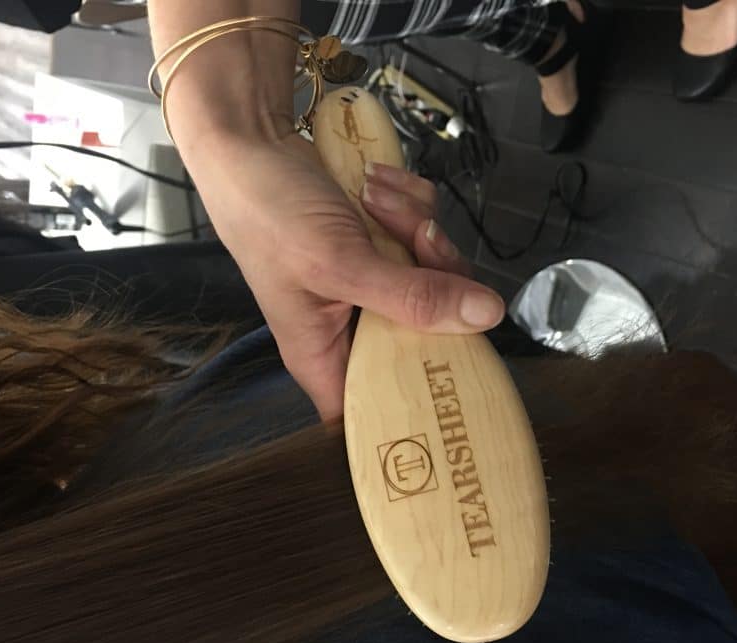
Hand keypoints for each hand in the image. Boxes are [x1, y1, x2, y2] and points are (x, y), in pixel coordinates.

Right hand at [193, 131, 503, 420]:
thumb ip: (411, 296)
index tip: (464, 373)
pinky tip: (375, 184)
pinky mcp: (383, 242)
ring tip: (374, 200)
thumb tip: (485, 317)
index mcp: (326, 354)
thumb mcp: (338, 263)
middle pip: (428, 333)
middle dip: (432, 279)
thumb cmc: (267, 214)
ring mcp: (371, 281)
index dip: (418, 402)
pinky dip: (409, 203)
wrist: (251, 140)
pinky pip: (424, 232)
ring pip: (434, 275)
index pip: (379, 408)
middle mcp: (352, 325)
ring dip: (415, 226)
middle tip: (418, 240)